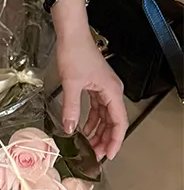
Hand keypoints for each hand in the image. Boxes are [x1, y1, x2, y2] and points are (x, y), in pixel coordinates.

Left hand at [57, 31, 127, 160]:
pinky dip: (92, 118)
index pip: (119, 123)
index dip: (115, 141)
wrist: (72, 34)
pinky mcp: (96, 84)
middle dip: (105, 139)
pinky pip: (97, 107)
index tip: (108, 155)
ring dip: (98, 130)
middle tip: (95, 154)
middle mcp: (112, 91)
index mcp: (112, 91)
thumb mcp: (71, 83)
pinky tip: (84, 127)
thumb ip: (71, 107)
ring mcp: (104, 87)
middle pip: (113, 121)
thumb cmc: (75, 53)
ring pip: (105, 115)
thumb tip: (69, 128)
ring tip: (89, 145)